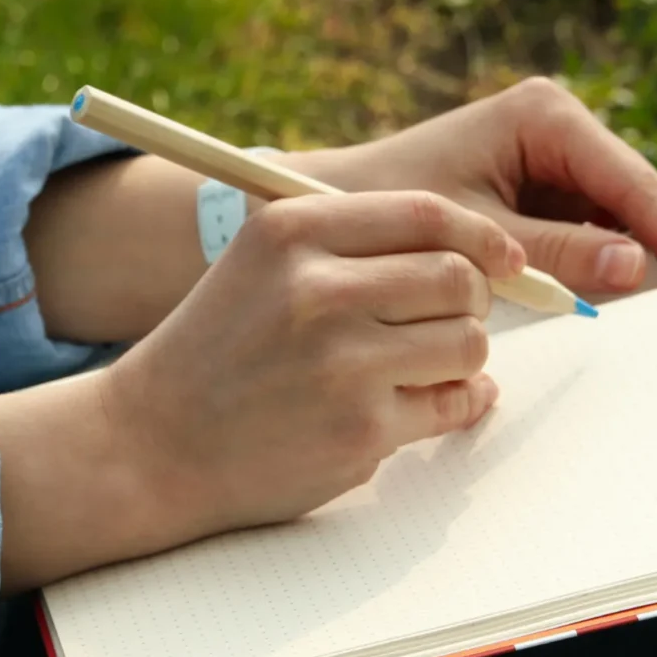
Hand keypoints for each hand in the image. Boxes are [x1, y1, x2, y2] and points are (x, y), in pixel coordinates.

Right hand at [108, 190, 517, 538]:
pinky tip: (423, 406)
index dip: (481, 238)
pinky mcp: (359, 428)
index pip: (428, 213)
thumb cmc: (219, 353)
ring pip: (468, 342)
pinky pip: (451, 405)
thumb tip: (479, 253)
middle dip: (472, 303)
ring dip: (463, 358)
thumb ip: (353, 246)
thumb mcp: (263, 266)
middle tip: (451, 324)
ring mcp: (341, 361)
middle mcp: (317, 288)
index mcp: (293, 231)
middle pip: (459, 278)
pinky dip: (455, 406)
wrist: (151, 444)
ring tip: (424, 368)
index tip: (505, 261)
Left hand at [293, 77, 656, 337]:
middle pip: (641, 204)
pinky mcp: (545, 199)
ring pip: (626, 225)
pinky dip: (617, 279)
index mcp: (547, 117)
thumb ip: (555, 253)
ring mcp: (557, 165)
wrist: (328, 212)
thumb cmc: (389, 214)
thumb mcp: (475, 239)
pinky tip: (643, 322)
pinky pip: (596, 239)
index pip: (633, 186)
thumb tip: (639, 268)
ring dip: (655, 277)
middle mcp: (561, 132)